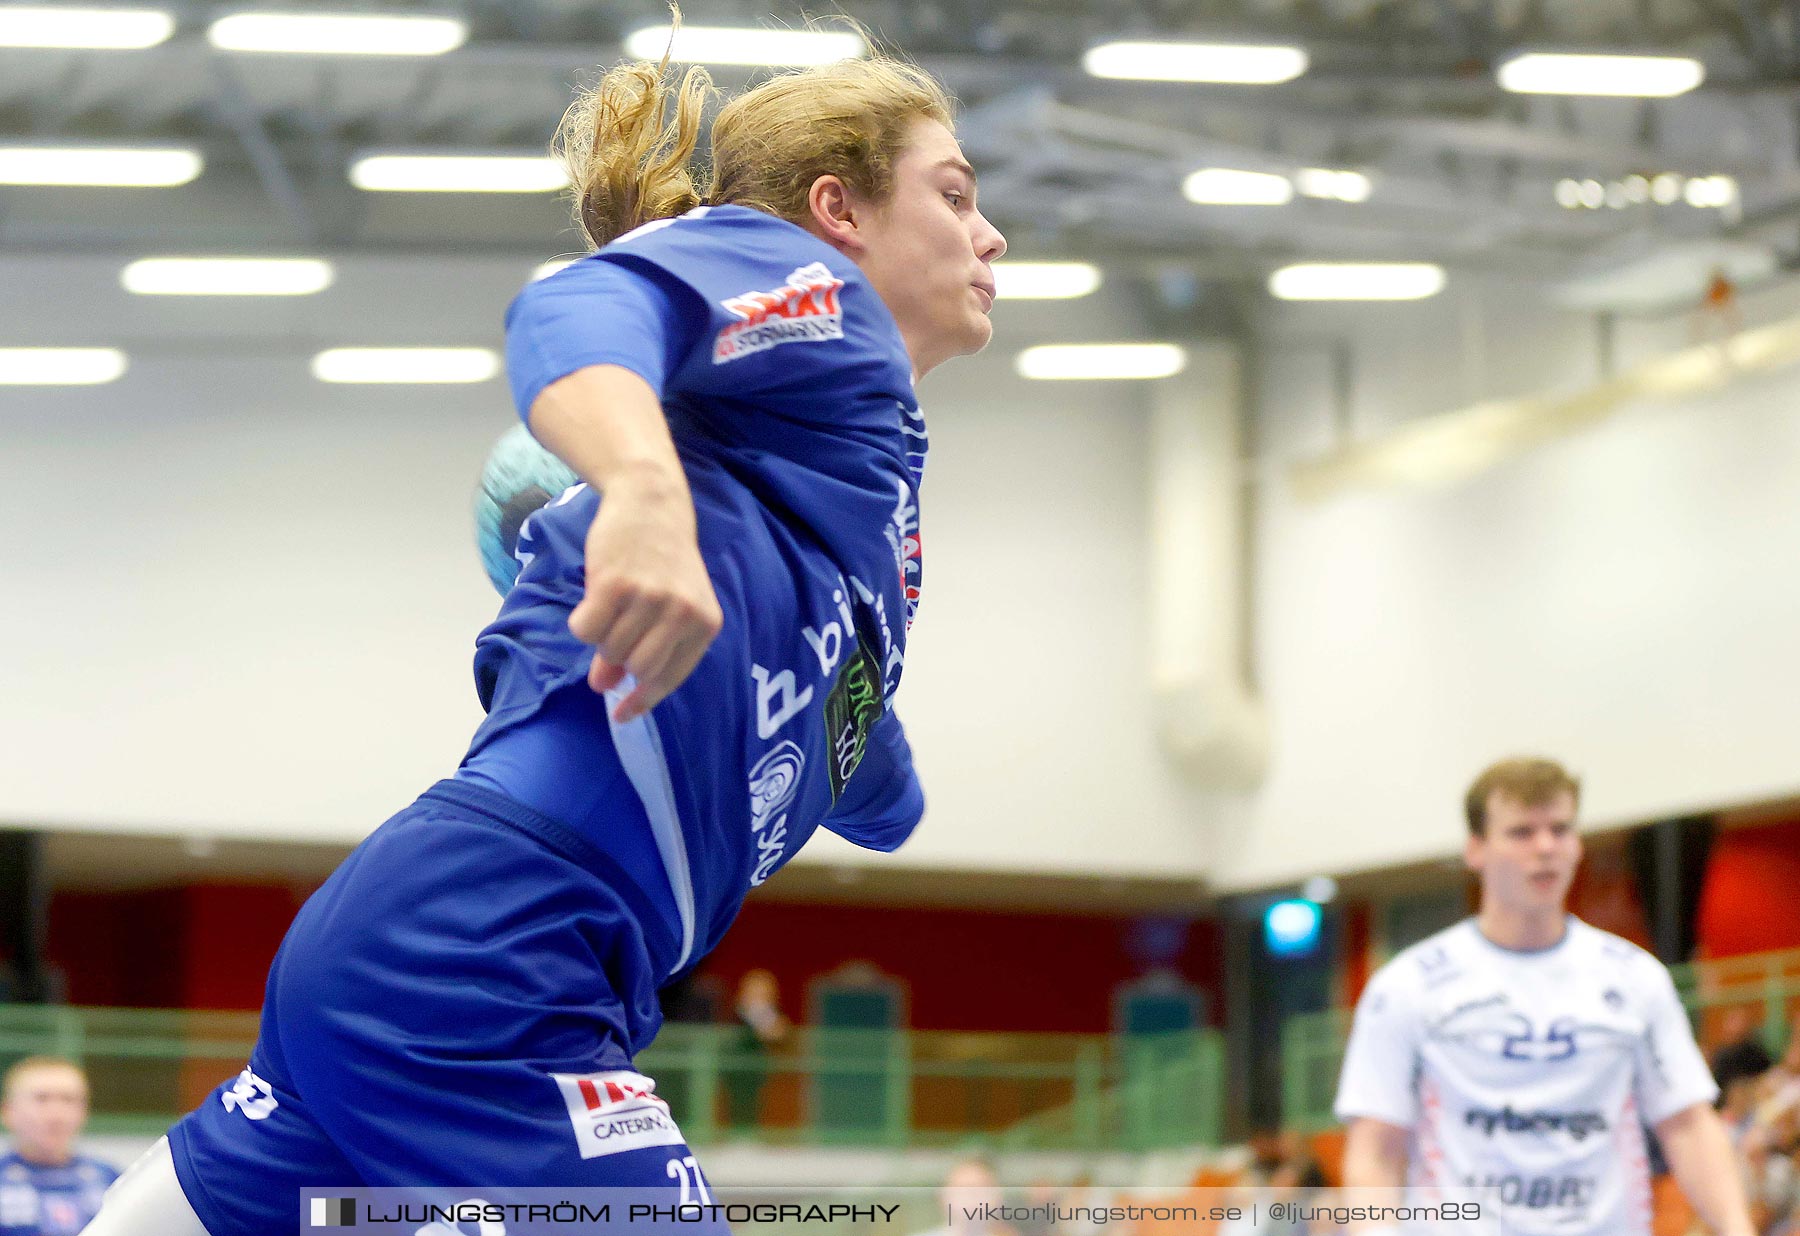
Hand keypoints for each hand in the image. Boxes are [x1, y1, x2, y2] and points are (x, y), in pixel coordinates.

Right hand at [569, 465, 722, 721]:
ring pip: (609, 649)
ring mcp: (650, 598)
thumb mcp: (667, 605)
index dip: (643, 700)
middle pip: (635, 667)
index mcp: (705, 623)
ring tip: (611, 602)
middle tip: (615, 628)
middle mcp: (683, 613)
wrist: (652, 502)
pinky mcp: (616, 584)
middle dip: (618, 658)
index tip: (621, 715)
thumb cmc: (662, 561)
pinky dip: (581, 621)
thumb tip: (604, 686)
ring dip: (600, 635)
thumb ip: (644, 647)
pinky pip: (585, 629)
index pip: (670, 677)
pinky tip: (594, 597)